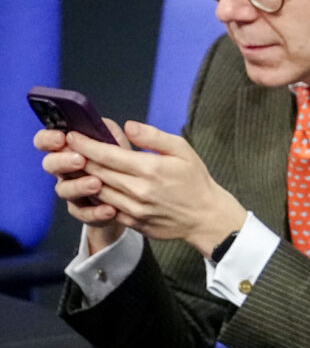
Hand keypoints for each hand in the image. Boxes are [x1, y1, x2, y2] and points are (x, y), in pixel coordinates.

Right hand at [36, 119, 130, 250]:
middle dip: (62, 161)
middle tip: (80, 160)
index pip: (46, 140)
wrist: (135, 195)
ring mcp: (72, 190)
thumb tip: (117, 123)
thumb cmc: (121, 162)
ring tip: (97, 184)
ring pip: (63, 190)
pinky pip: (82, 213)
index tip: (61, 138)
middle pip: (50, 164)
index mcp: (69, 148)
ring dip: (79, 186)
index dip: (48, 139)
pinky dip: (96, 212)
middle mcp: (65, 169)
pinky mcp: (83, 210)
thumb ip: (110, 132)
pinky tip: (110, 209)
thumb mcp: (117, 143)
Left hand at [65, 120, 247, 256]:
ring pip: (97, 191)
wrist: (205, 216)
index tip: (72, 135)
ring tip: (75, 165)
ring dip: (83, 178)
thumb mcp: (183, 150)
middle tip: (66, 147)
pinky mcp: (133, 222)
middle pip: (97, 171)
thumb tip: (128, 126)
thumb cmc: (195, 180)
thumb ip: (154, 136)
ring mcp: (134, 209)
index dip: (85, 144)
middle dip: (78, 158)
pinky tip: (92, 186)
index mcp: (150, 169)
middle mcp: (139, 190)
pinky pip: (106, 208)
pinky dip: (95, 196)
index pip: (107, 154)